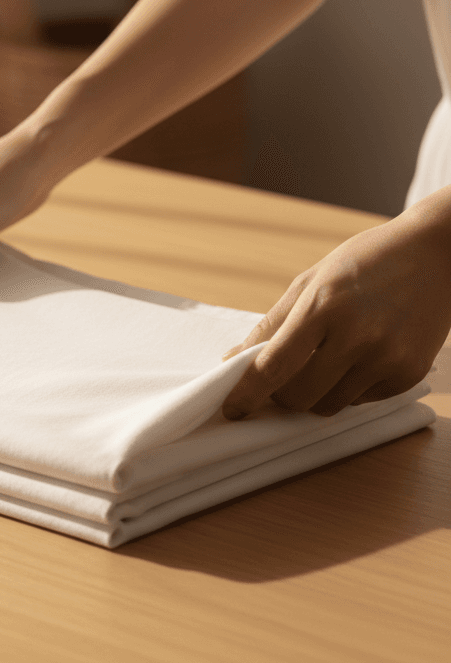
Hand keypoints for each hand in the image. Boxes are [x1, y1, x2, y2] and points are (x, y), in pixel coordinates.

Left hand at [220, 204, 450, 419]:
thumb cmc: (363, 263)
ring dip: (314, 394)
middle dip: (280, 395)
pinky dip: (347, 389)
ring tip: (322, 361)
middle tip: (280, 379)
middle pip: (299, 396)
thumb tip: (233, 360)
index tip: (232, 408)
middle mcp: (358, 335)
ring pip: (329, 405)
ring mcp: (387, 357)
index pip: (274, 366)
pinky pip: (361, 401)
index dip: (247, 393)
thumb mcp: (310, 281)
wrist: (435, 254)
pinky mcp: (409, 373)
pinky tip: (356, 358)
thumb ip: (271, 324)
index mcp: (323, 306)